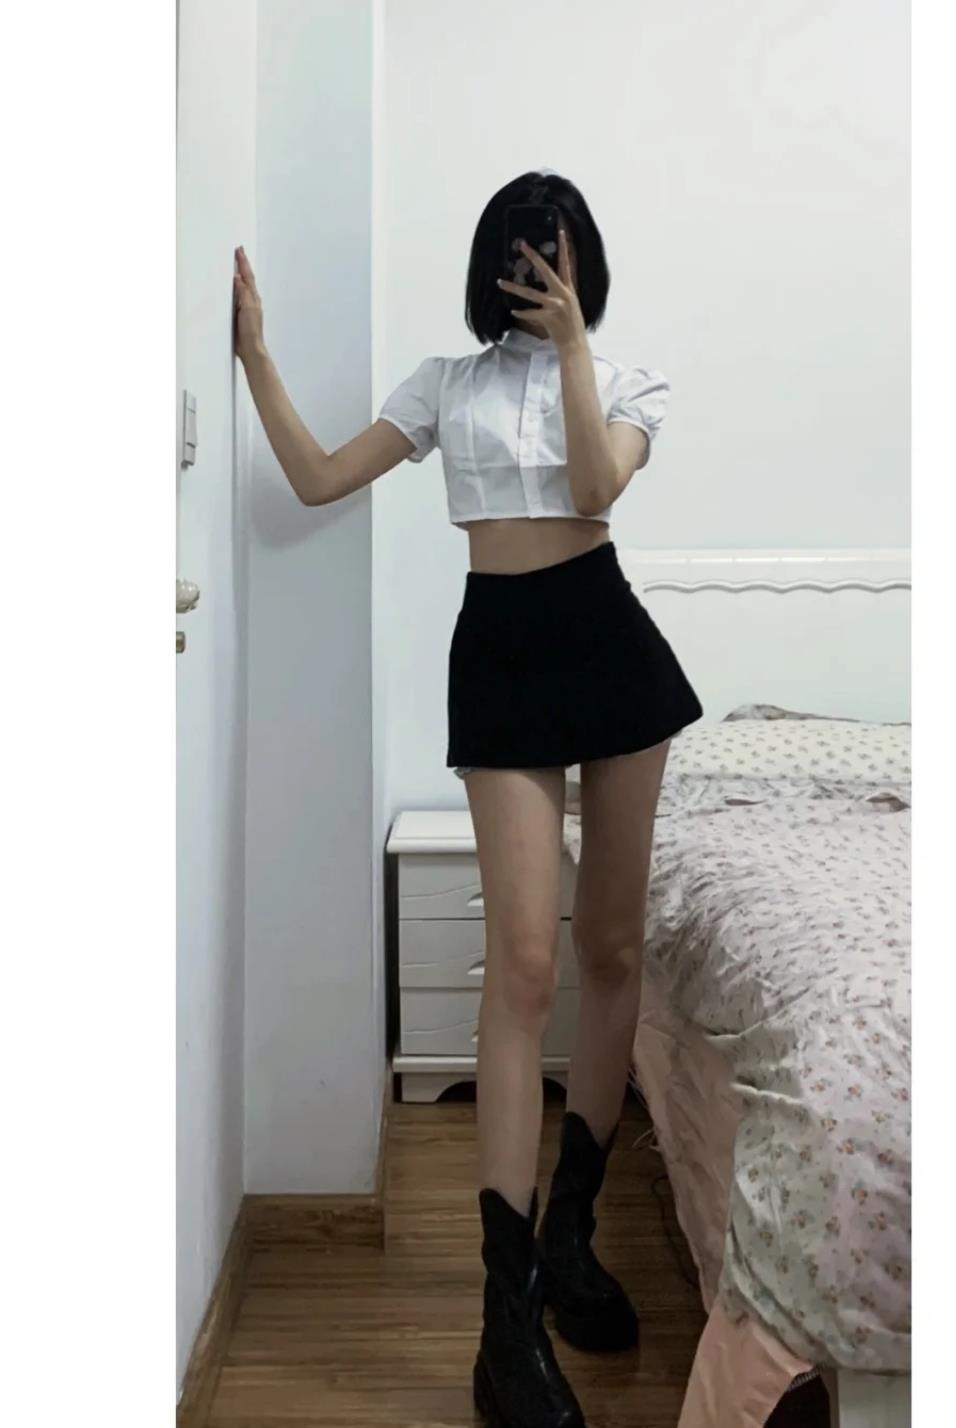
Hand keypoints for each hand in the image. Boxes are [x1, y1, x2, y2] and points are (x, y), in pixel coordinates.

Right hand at [233, 246, 264, 361]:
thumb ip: (243, 293)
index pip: (247, 276)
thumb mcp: (247, 309)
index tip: (239, 250)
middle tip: (238, 252)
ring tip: (235, 264)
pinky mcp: (239, 314)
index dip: (243, 263)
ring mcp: (245, 307)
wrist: (250, 349)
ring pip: (241, 286)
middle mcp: (250, 300)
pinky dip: (233, 288)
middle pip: (246, 278)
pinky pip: (236, 296)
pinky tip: (230, 287)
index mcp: (253, 297)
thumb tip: (238, 277)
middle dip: (242, 265)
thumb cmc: (250, 331)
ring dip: (238, 274)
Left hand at [496, 227, 586, 350]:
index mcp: (569, 289)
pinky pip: (530, 313)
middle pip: (545, 270)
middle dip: (533, 256)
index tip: (560, 232)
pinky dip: (521, 312)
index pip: (567, 264)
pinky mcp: (548, 317)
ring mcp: (555, 305)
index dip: (564, 247)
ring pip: (529, 293)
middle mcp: (562, 294)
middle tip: (522, 244)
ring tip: (500, 281)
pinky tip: (513, 310)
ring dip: (513, 287)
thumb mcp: (571, 304)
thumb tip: (552, 281)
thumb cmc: (572, 324)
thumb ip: (562, 291)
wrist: (574, 343)